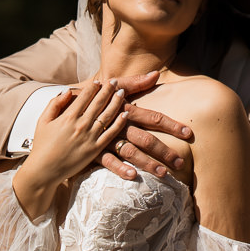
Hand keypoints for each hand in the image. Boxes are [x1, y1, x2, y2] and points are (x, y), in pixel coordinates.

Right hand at [13, 77, 127, 216]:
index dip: (93, 87)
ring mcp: (90, 137)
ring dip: (116, 102)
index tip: (99, 81)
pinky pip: (111, 133)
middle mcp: (81, 125)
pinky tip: (125, 114)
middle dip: (108, 90)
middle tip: (115, 81)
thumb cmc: (42, 145)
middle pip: (98, 103)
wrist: (45, 170)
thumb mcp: (42, 121)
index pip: (84, 97)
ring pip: (107, 115)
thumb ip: (54, 104)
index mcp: (67, 117)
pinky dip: (119, 123)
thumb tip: (67, 91)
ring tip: (122, 93)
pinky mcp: (96, 149)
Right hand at [74, 70, 190, 179]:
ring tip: (163, 174)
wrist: (61, 109)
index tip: (188, 133)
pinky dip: (119, 168)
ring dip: (147, 163)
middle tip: (180, 162)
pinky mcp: (92, 151)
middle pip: (146, 138)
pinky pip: (107, 161)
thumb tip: (156, 74)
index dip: (171, 125)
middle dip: (164, 151)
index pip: (153, 117)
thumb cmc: (90, 98)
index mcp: (124, 109)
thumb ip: (135, 82)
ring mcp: (105, 139)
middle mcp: (117, 124)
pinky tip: (133, 176)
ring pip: (130, 152)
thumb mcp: (111, 87)